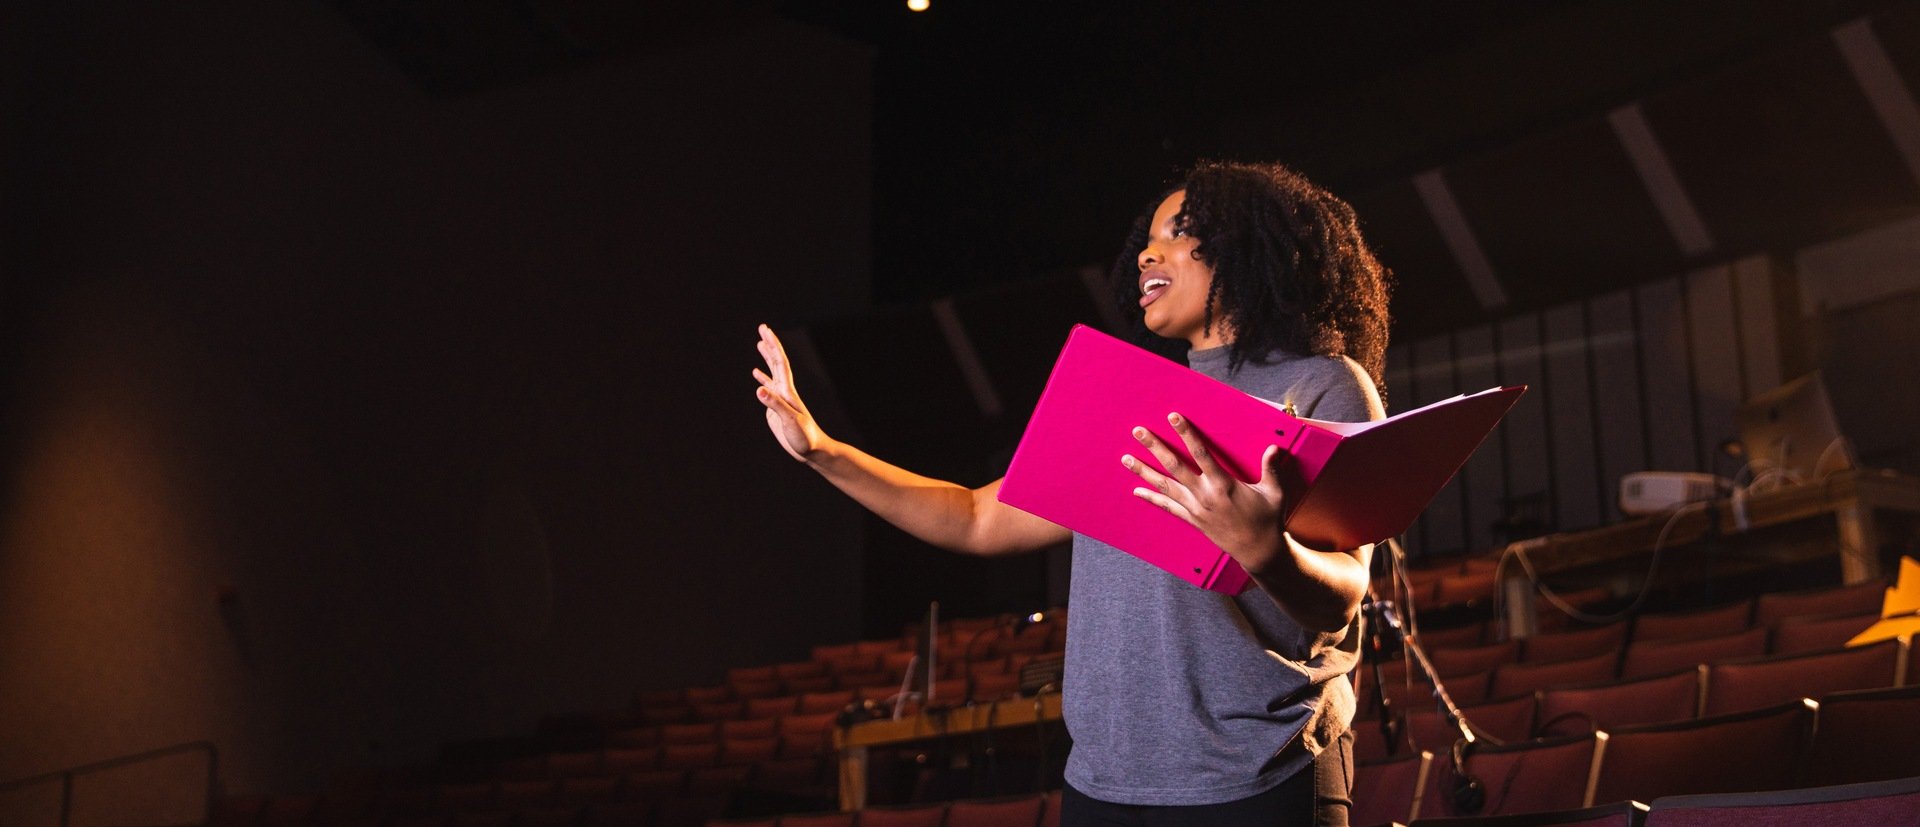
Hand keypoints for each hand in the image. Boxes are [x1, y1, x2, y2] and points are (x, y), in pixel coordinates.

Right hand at [753, 324, 828, 461]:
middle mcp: (785, 391)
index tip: (764, 331)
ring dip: (766, 357)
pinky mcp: (776, 409)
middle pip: (777, 362)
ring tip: (760, 343)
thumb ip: (774, 405)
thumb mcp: (789, 420)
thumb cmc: (805, 437)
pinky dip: (762, 379)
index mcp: (788, 391)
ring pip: (773, 372)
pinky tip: (756, 374)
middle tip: (762, 328)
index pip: (779, 362)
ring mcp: (781, 399)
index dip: (772, 345)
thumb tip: (758, 389)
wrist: (813, 450)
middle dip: (770, 344)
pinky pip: (768, 389)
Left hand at [1122, 412, 1289, 572]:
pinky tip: (1136, 490)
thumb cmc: (1267, 519)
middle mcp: (1204, 495)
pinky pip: (1168, 507)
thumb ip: (1272, 469)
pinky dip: (1151, 498)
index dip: (1186, 434)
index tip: (1173, 417)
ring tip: (1126, 458)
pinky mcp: (1192, 520)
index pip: (1201, 453)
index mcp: (1223, 485)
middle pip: (1174, 466)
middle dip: (1155, 447)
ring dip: (1144, 471)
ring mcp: (1195, 508)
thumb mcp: (1274, 493)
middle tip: (1138, 431)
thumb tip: (1274, 448)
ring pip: (1165, 486)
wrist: (1257, 551)